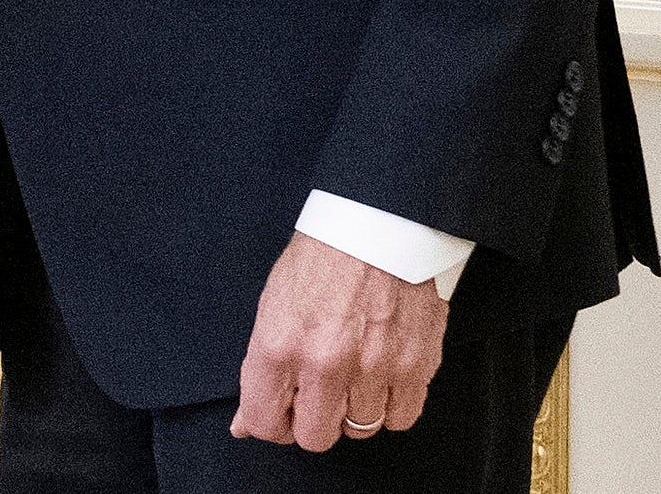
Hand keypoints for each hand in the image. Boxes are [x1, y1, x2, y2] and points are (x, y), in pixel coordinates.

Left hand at [228, 231, 449, 449]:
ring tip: (353, 374)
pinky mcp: (415, 364)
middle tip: (317, 394)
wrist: (378, 222)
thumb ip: (260, 369)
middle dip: (312, 420)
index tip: (280, 411)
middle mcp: (325, 362)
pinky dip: (392, 404)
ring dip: (354, 410)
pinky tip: (382, 376)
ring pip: (360, 429)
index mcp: (280, 344)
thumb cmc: (323, 256)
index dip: (270, 422)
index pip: (264, 422)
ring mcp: (373, 366)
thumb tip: (245, 423)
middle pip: (314, 437)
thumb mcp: (273, 304)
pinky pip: (402, 417)